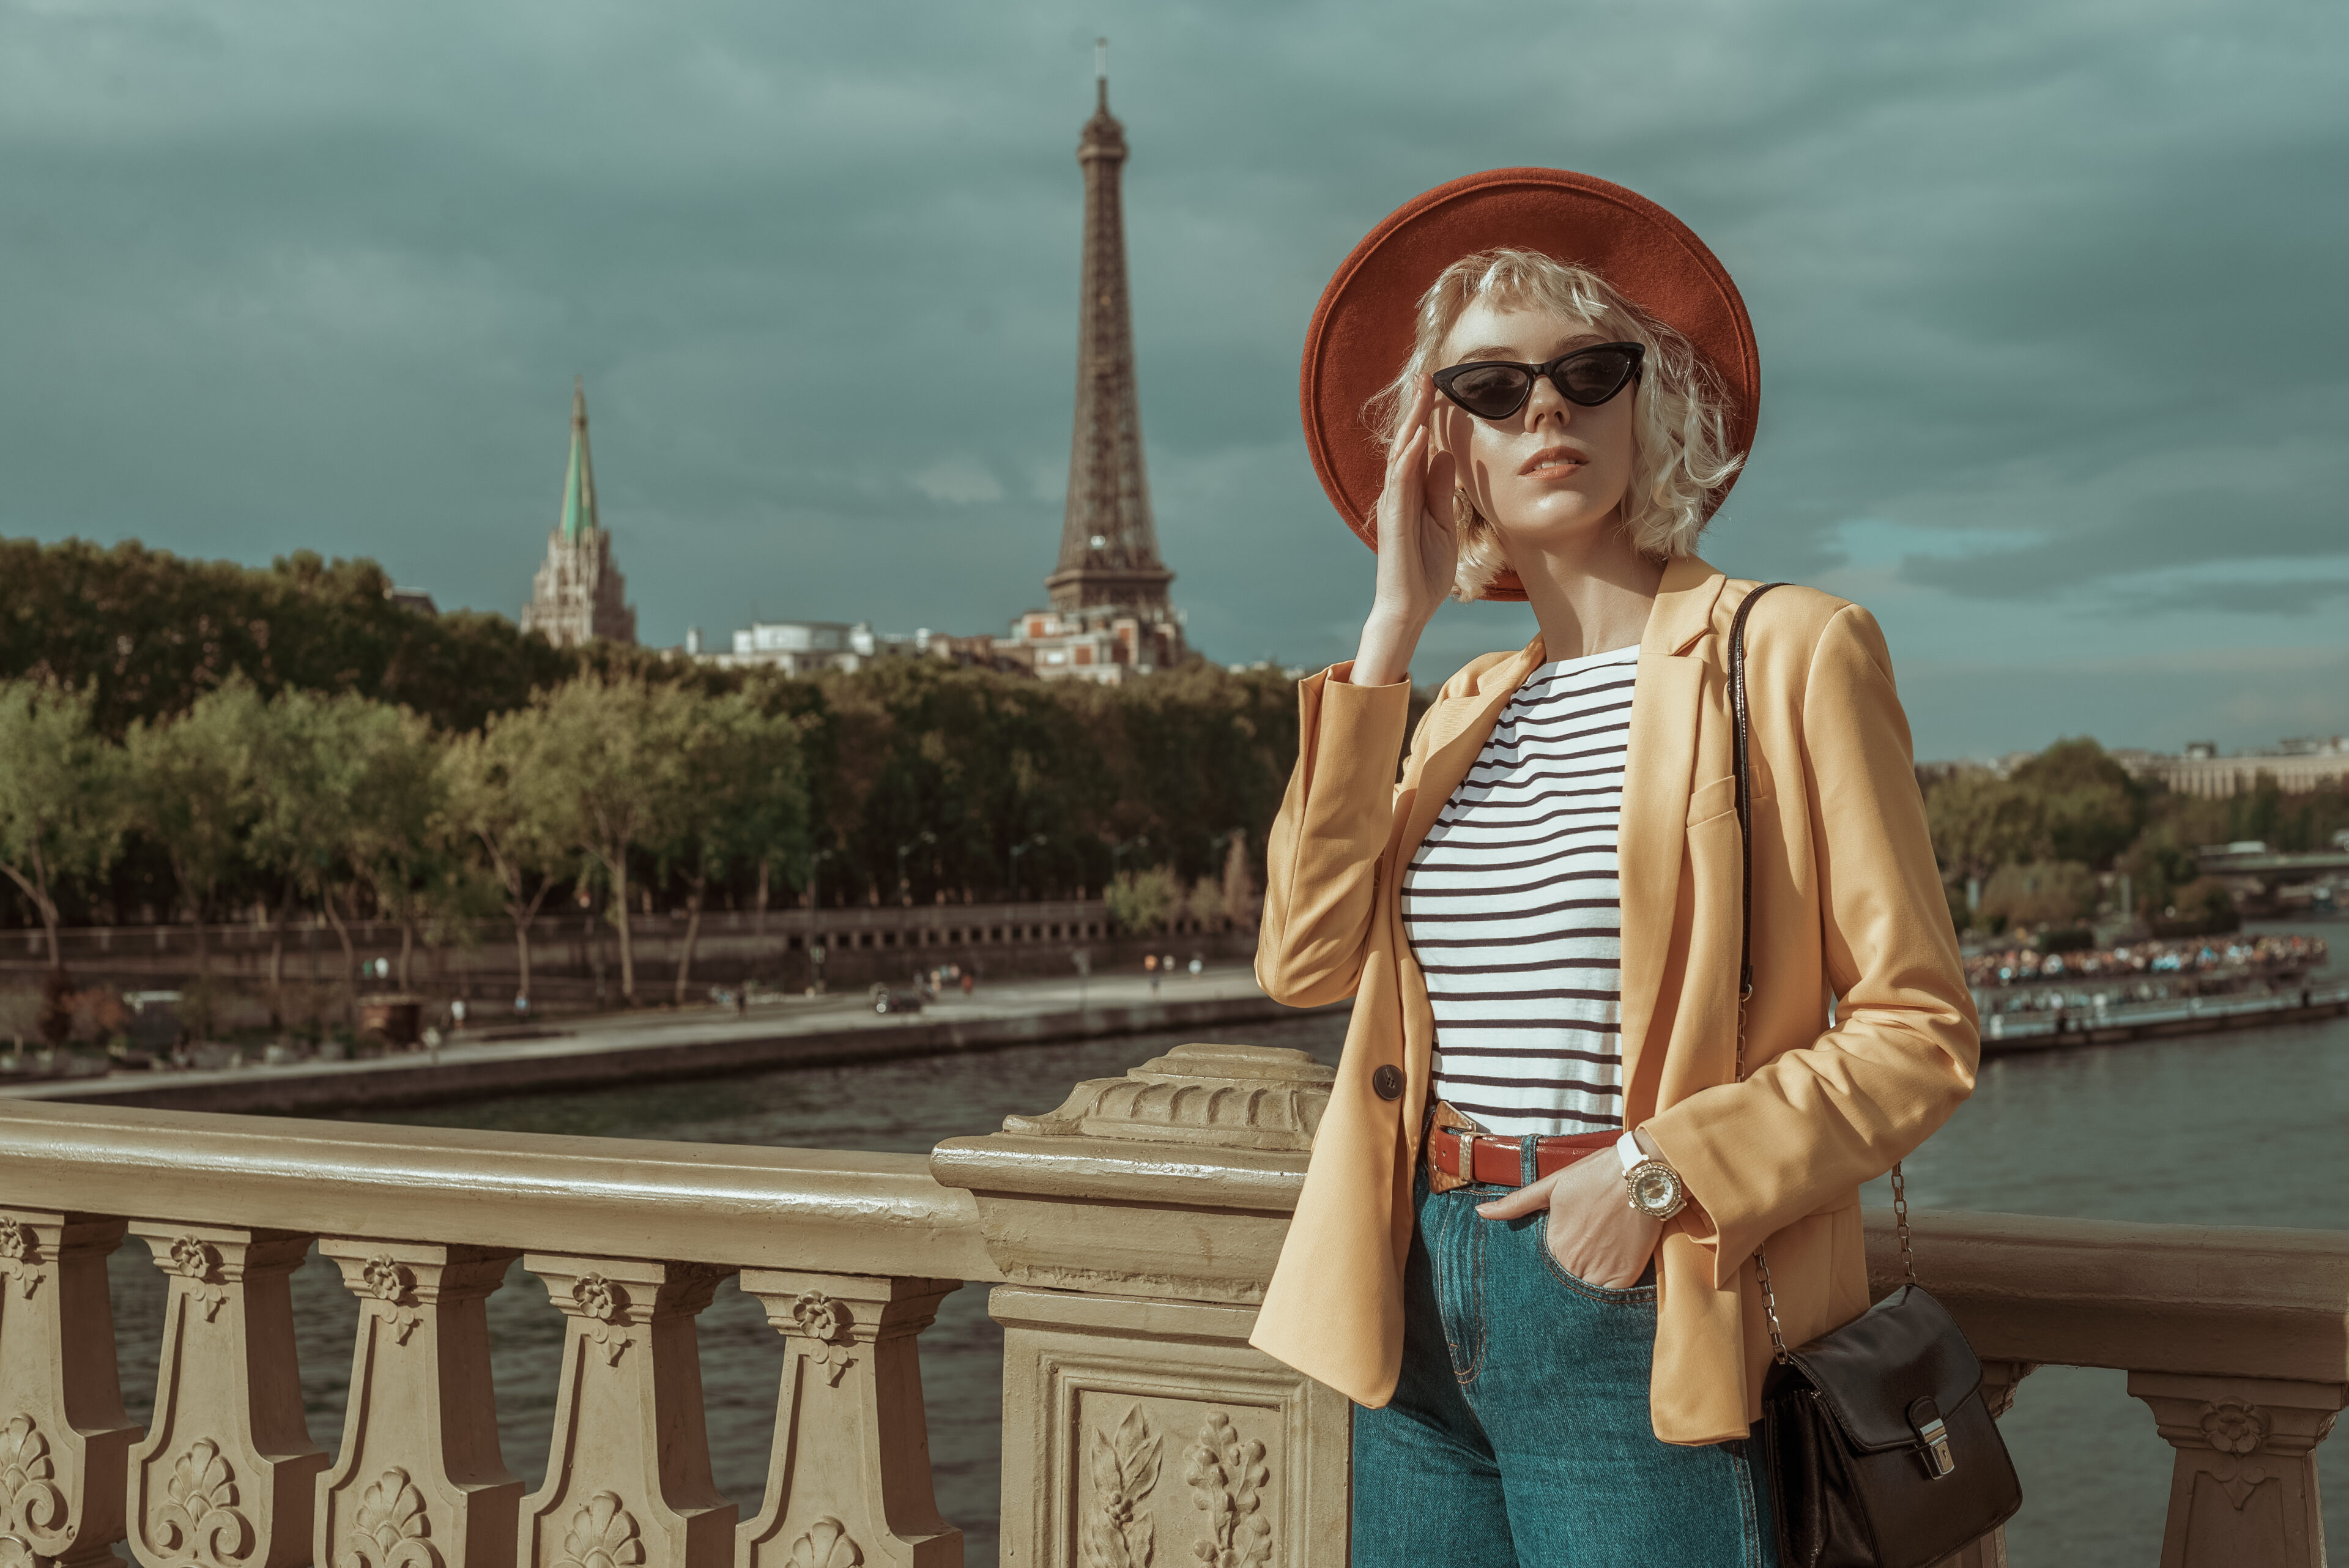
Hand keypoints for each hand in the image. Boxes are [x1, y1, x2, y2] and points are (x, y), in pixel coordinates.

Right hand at [1349, 377, 1458, 686]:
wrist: (1410, 608)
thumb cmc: (1425, 571)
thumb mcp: (1443, 523)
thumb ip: (1441, 491)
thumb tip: (1445, 456)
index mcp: (1412, 495)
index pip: (1419, 448)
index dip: (1427, 417)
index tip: (1438, 388)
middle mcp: (1398, 496)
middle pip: (1406, 444)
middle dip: (1416, 410)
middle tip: (1427, 376)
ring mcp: (1393, 507)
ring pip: (1400, 457)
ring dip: (1412, 424)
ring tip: (1423, 394)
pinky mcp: (1393, 522)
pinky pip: (1400, 485)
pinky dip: (1408, 459)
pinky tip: (1419, 437)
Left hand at [1476, 1144, 1660, 1289]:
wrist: (1642, 1173)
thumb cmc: (1597, 1174)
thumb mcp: (1552, 1184)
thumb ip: (1516, 1204)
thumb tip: (1481, 1212)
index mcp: (1553, 1243)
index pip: (1540, 1272)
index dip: (1541, 1273)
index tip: (1543, 1274)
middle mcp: (1574, 1262)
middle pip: (1561, 1286)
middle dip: (1559, 1286)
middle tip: (1565, 1281)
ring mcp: (1600, 1271)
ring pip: (1583, 1294)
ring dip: (1580, 1292)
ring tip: (1581, 1286)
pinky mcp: (1625, 1276)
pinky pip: (1609, 1298)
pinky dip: (1604, 1297)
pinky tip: (1601, 1287)